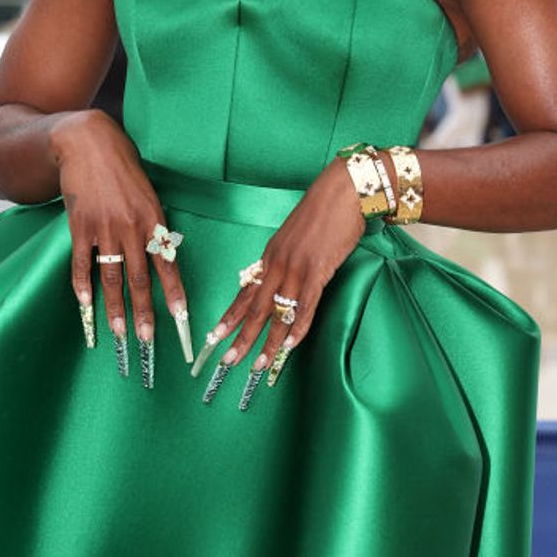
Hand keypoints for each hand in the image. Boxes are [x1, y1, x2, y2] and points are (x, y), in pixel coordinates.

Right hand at [54, 110, 189, 380]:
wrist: (88, 142)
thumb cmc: (123, 167)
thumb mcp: (148, 193)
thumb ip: (153, 224)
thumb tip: (162, 254)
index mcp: (154, 219)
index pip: (167, 264)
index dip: (174, 293)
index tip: (182, 318)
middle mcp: (131, 227)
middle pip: (139, 279)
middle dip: (144, 313)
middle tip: (146, 340)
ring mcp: (104, 228)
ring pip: (111, 277)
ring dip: (115, 308)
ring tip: (118, 332)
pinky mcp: (79, 225)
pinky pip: (82, 262)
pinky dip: (82, 285)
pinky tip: (85, 304)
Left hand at [195, 158, 364, 402]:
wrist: (342, 192)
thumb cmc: (322, 213)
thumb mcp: (294, 237)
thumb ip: (285, 260)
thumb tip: (280, 281)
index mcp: (269, 256)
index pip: (244, 292)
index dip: (229, 317)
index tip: (214, 336)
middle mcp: (277, 264)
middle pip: (253, 307)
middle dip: (240, 337)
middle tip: (227, 361)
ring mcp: (296, 268)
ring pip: (276, 312)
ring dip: (267, 342)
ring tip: (258, 364)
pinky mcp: (317, 271)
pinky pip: (305, 306)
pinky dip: (297, 328)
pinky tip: (291, 345)